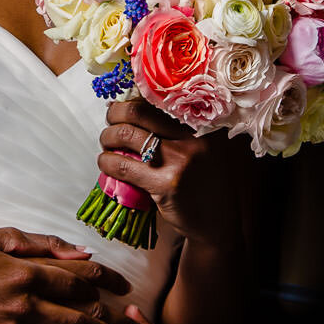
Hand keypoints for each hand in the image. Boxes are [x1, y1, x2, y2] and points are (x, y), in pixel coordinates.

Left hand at [97, 100, 246, 248]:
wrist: (217, 224)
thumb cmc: (204, 183)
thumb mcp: (202, 149)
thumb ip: (179, 129)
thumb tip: (134, 104)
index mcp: (204, 124)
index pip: (159, 100)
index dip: (133, 99)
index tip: (120, 105)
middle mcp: (195, 137)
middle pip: (138, 111)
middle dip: (115, 114)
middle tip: (110, 122)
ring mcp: (181, 160)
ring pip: (126, 135)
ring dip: (107, 137)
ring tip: (107, 144)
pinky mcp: (166, 183)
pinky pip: (123, 165)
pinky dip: (106, 161)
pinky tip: (106, 163)